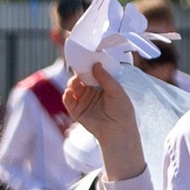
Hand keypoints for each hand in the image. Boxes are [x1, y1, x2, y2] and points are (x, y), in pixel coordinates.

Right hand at [65, 64, 144, 180]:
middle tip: (78, 70)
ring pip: (73, 88)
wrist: (118, 130)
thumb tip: (96, 64)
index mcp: (102, 85)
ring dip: (72, 83)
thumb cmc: (122, 111)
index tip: (84, 59)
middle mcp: (91, 92)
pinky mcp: (77, 111)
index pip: (91, 73)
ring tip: (75, 82)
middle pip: (80, 79)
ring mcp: (83, 101)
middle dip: (78, 74)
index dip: (87, 66)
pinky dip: (67, 96)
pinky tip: (69, 93)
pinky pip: (68, 101)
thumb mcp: (117, 91)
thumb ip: (105, 78)